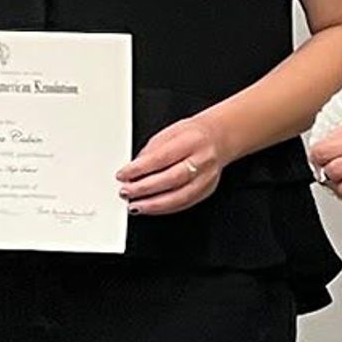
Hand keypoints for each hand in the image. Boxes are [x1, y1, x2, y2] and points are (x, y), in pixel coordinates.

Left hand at [121, 111, 237, 215]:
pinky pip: (185, 203)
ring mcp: (207, 177)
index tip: (123, 175)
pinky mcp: (207, 190)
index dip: (139, 169)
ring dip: (154, 204)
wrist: (219, 138)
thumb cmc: (192, 134)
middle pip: (171, 179)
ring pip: (179, 196)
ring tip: (135, 206)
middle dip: (144, 188)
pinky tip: (152, 208)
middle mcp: (202, 160)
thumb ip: (151, 152)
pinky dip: (166, 208)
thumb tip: (133, 171)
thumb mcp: (169, 133)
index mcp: (191, 140)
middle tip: (126, 192)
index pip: (161, 158)